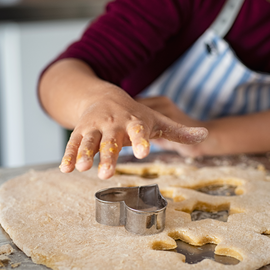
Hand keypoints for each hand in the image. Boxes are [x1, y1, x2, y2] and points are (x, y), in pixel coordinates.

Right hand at [58, 87, 207, 178]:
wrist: (104, 95)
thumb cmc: (135, 114)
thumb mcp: (157, 120)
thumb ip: (178, 131)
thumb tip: (204, 136)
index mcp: (134, 121)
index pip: (139, 131)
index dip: (141, 141)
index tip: (144, 153)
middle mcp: (113, 124)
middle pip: (111, 141)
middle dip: (108, 156)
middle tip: (106, 174)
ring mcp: (95, 127)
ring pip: (90, 141)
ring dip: (85, 154)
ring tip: (83, 168)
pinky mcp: (80, 131)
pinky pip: (73, 144)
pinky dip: (68, 155)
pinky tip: (65, 169)